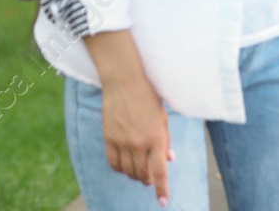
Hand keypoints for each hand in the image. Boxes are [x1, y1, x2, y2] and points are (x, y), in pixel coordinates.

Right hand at [100, 73, 174, 205]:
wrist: (124, 81)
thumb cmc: (148, 97)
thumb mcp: (163, 118)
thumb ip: (165, 141)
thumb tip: (169, 160)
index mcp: (157, 137)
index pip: (160, 171)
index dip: (162, 189)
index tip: (163, 202)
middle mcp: (140, 142)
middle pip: (143, 175)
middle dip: (149, 180)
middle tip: (151, 177)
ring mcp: (123, 141)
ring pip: (128, 172)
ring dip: (135, 175)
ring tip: (139, 169)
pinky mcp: (109, 138)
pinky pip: (113, 164)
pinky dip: (120, 169)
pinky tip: (125, 165)